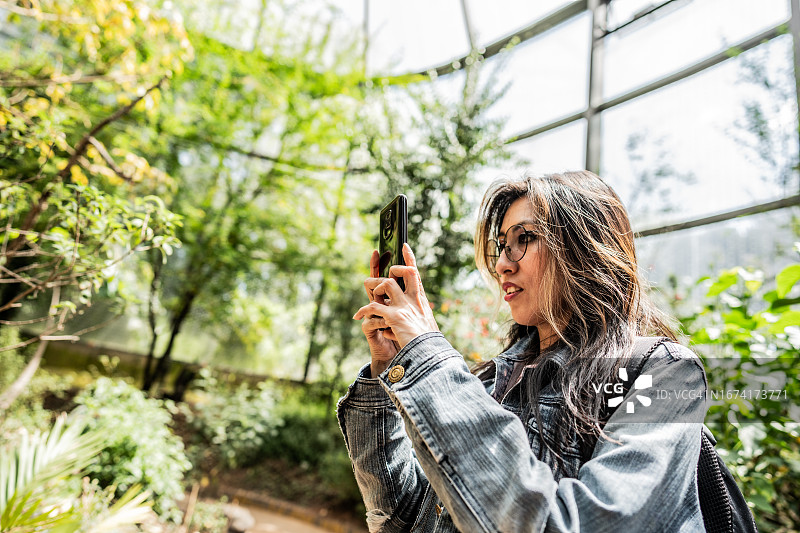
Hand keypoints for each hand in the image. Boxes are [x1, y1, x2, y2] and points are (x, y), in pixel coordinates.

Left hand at [354, 244, 438, 361]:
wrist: (430, 354)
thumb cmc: (427, 343)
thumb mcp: (423, 327)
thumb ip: (410, 320)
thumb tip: (394, 324)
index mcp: (420, 301)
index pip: (416, 273)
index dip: (409, 258)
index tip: (404, 245)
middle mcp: (414, 300)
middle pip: (402, 272)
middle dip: (389, 270)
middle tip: (379, 278)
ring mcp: (404, 306)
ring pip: (386, 284)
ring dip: (374, 286)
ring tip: (366, 291)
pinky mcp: (394, 316)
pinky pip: (373, 307)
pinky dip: (363, 310)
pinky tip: (357, 316)